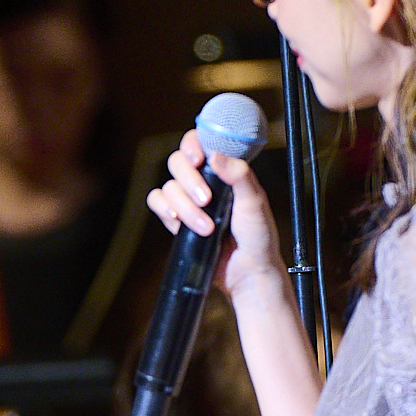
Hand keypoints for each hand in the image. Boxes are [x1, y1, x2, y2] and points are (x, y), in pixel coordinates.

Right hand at [146, 128, 283, 298]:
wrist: (246, 272)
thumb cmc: (258, 237)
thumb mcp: (255, 203)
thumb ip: (239, 176)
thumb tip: (216, 154)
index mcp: (225, 171)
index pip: (201, 143)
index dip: (193, 144)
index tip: (198, 158)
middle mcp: (205, 181)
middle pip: (178, 162)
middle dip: (189, 181)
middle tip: (206, 199)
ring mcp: (189, 199)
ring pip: (169, 186)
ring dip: (185, 207)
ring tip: (206, 228)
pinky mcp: (177, 218)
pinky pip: (157, 201)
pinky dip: (163, 209)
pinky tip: (177, 221)